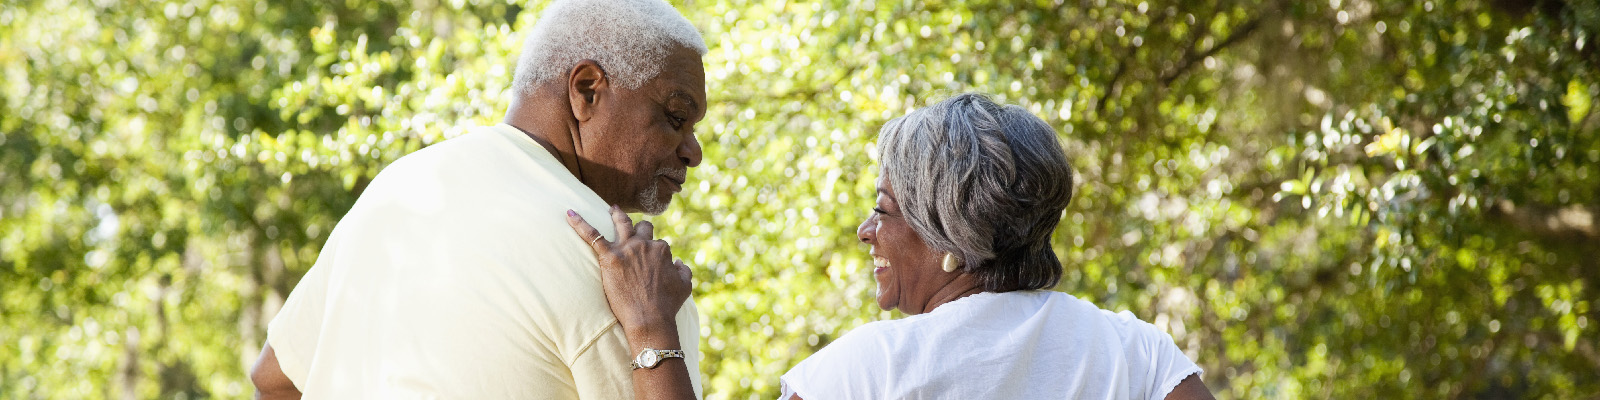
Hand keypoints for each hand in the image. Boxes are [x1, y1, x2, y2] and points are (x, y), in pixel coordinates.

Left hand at [566, 206, 692, 339]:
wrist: (650, 318)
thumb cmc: (668, 305)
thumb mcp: (685, 286)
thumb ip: (684, 270)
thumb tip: (678, 262)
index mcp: (661, 249)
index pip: (657, 243)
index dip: (654, 252)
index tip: (651, 262)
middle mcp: (644, 245)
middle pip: (642, 228)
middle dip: (640, 228)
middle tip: (634, 230)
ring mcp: (626, 249)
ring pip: (621, 223)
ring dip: (617, 215)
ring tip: (612, 209)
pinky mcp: (609, 257)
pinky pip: (592, 235)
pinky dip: (579, 223)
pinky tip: (569, 214)